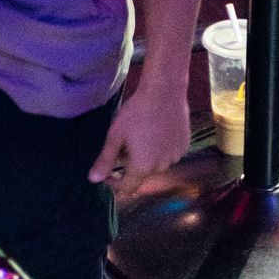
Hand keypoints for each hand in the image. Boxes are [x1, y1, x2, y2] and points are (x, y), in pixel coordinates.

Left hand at [90, 69, 192, 199]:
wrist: (164, 92)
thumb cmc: (136, 113)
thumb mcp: (115, 136)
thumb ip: (105, 160)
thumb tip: (93, 180)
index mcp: (143, 167)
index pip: (128, 187)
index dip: (115, 184)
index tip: (107, 174)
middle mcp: (162, 166)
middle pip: (142, 174)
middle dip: (130, 165)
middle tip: (122, 143)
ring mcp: (175, 156)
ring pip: (156, 163)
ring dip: (146, 157)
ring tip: (139, 134)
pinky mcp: (184, 145)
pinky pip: (168, 153)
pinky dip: (160, 148)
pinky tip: (154, 131)